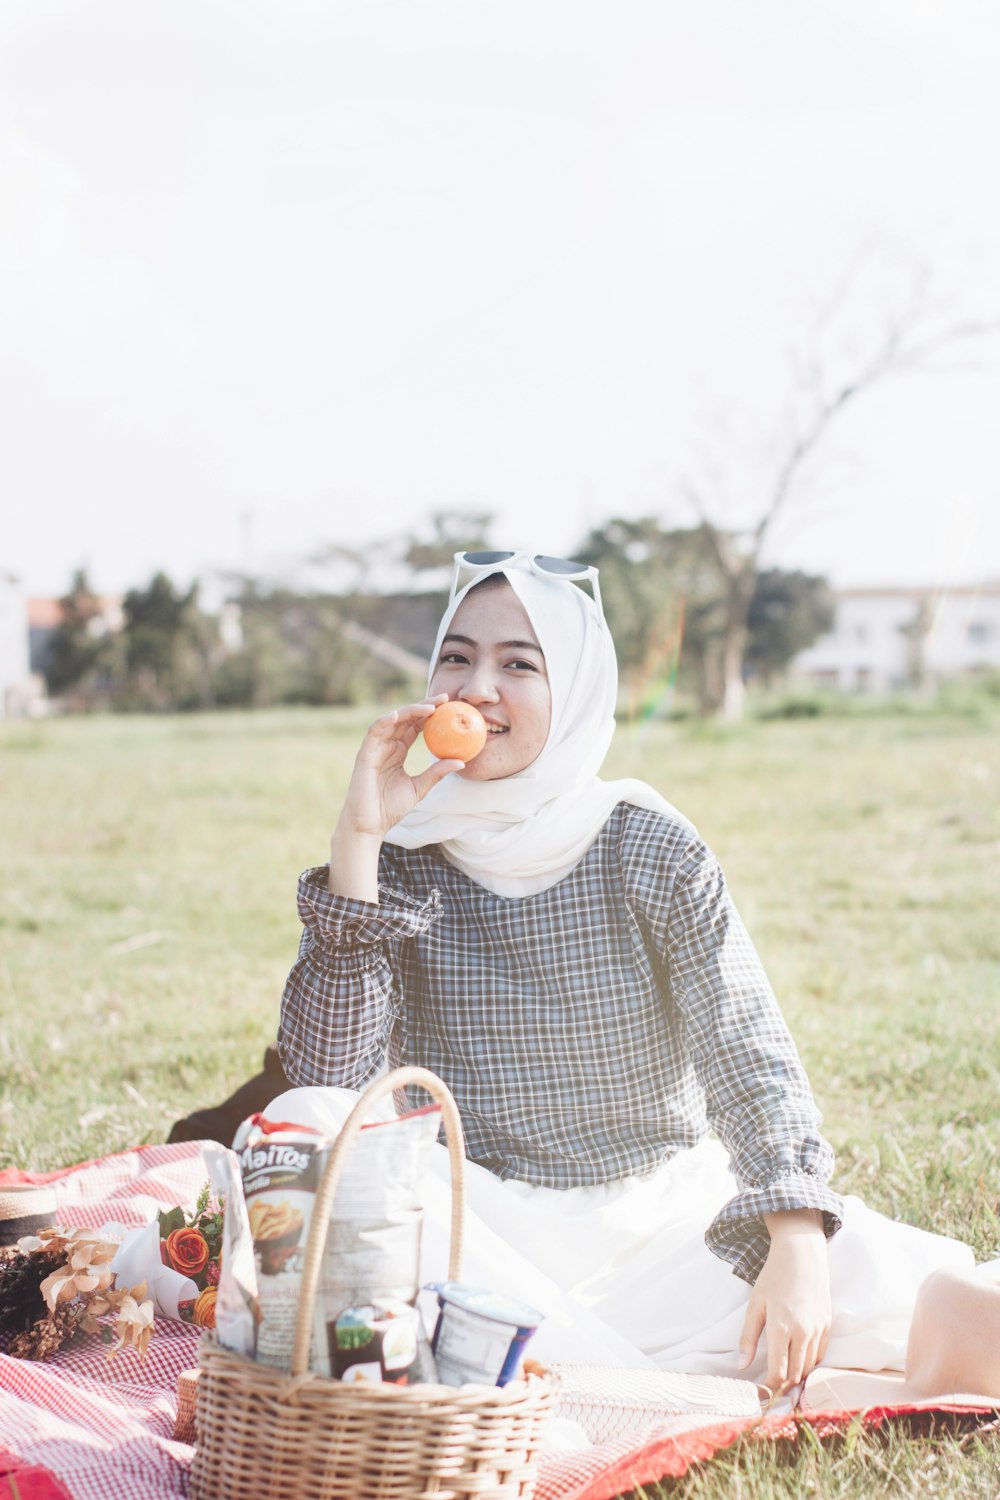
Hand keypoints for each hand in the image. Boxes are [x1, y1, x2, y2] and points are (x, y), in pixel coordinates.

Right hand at [339, 695, 463, 841]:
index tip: (450, 706)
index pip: (415, 726)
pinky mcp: (365, 754)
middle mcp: (386, 746)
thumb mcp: (420, 787)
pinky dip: (385, 721)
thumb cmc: (390, 808)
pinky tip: (399, 715)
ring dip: (410, 710)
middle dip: (425, 705)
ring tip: (430, 706)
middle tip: (445, 698)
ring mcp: (375, 748)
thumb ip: (437, 772)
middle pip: (406, 718)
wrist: (370, 825)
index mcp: (398, 752)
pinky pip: (374, 732)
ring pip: (392, 721)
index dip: (430, 714)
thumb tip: (462, 761)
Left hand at [737, 1209, 830, 1396]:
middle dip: (782, 1386)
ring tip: (782, 1377)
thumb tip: (742, 1366)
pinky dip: (809, 1363)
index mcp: (781, 1328)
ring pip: (809, 1368)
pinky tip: (798, 1361)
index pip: (778, 1372)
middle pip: (795, 1375)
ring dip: (796, 1376)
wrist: (802, 1254)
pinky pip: (820, 1355)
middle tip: (770, 1389)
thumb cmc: (774, 1277)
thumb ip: (748, 1337)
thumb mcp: (755, 1305)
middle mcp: (803, 1332)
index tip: (761, 1393)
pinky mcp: (828, 1325)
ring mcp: (818, 1329)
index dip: (769, 1388)